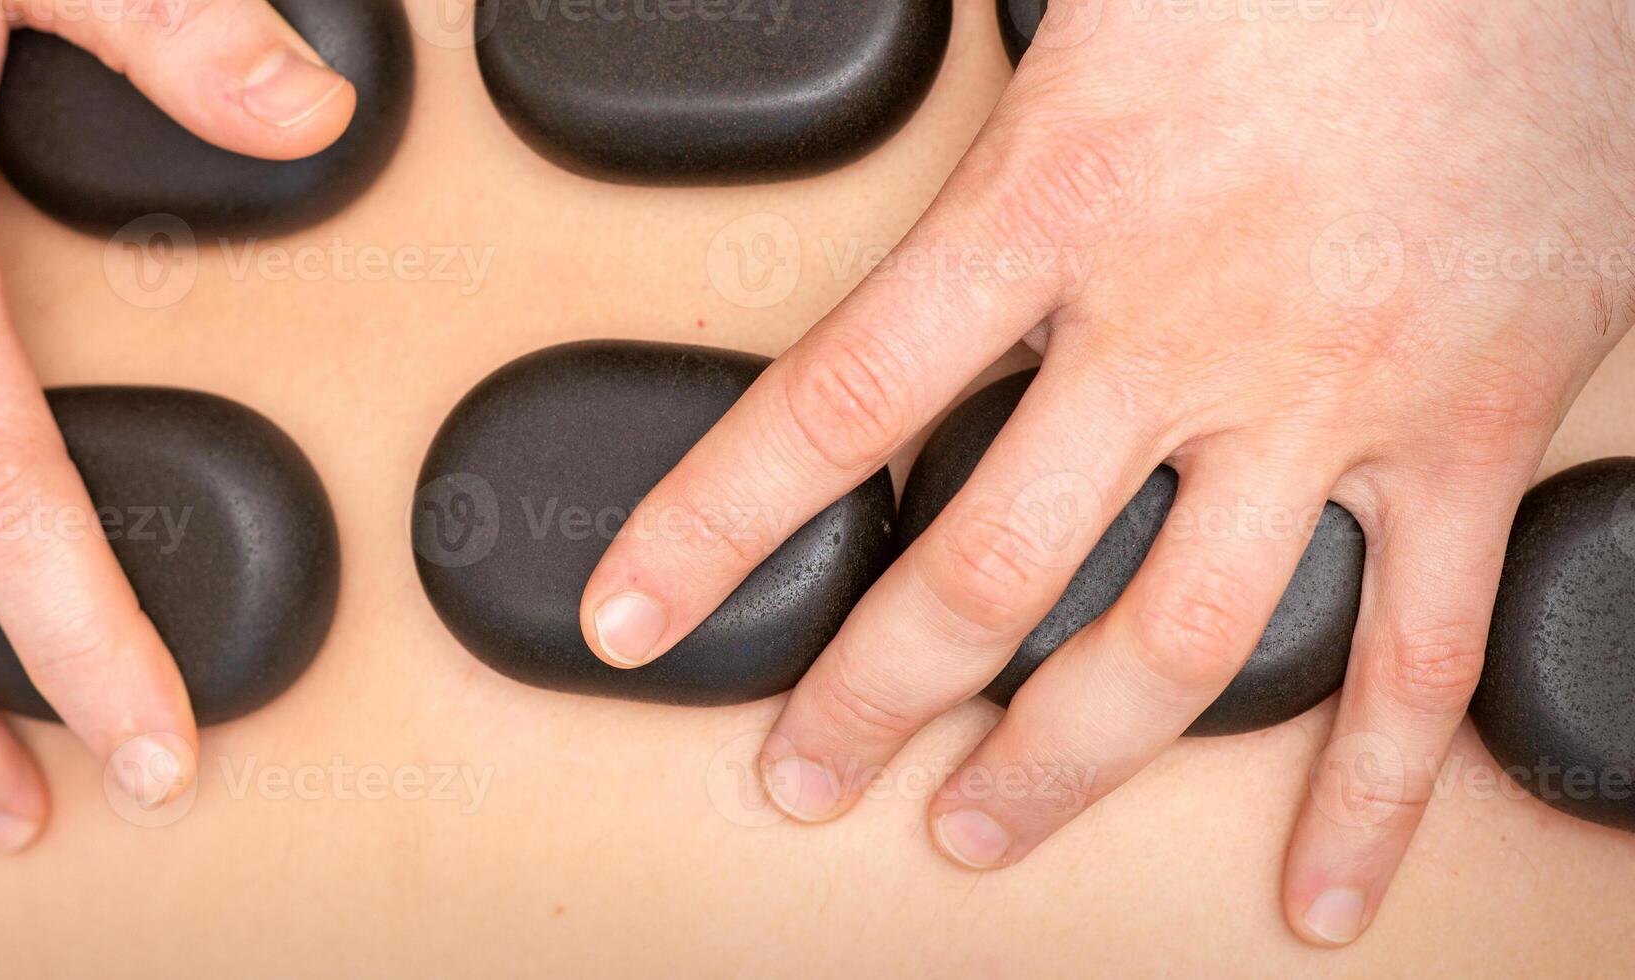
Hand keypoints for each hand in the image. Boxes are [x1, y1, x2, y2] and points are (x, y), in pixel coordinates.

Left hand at [582, 0, 1634, 944]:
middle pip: (986, 567)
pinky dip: (1373, 787)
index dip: (713, 527)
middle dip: (874, 692)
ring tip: (977, 827)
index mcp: (1053, 200)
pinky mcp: (1472, 429)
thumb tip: (893, 158)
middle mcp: (1179, 323)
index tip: (632, 614)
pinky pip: (1422, 648)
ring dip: (1061, 763)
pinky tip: (1319, 884)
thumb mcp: (1089, 3)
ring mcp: (1328, 395)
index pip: (836, 405)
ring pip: (1175, 644)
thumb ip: (983, 122)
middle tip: (805, 770)